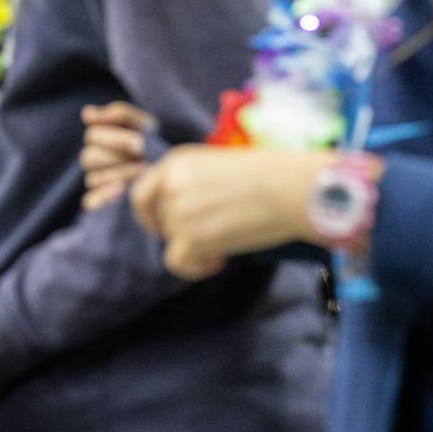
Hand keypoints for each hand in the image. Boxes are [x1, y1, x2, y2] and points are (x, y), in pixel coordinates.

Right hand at [79, 102, 153, 209]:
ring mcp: (95, 180)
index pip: (92, 136)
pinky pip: (90, 202)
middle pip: (89, 157)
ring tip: (143, 172)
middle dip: (117, 157)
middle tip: (141, 158)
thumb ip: (119, 114)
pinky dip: (104, 197)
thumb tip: (86, 112)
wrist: (172, 167)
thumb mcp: (144, 124)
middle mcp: (93, 159)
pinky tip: (124, 190)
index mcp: (99, 137)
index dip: (116, 139)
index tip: (139, 143)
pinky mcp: (100, 202)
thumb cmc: (155, 142)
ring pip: (93, 178)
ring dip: (119, 174)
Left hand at [129, 146, 334, 279]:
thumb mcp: (218, 164)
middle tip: (203, 239)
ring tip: (225, 247)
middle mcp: (170, 184)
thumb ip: (192, 182)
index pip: (141, 193)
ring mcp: (178, 211)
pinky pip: (177, 263)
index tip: (162, 227)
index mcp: (176, 162)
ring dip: (195, 249)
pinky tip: (218, 263)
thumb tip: (182, 210)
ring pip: (171, 242)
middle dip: (177, 232)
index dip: (149, 214)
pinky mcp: (191, 238)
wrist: (291, 188)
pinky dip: (194, 269)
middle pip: (158, 221)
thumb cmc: (269, 175)